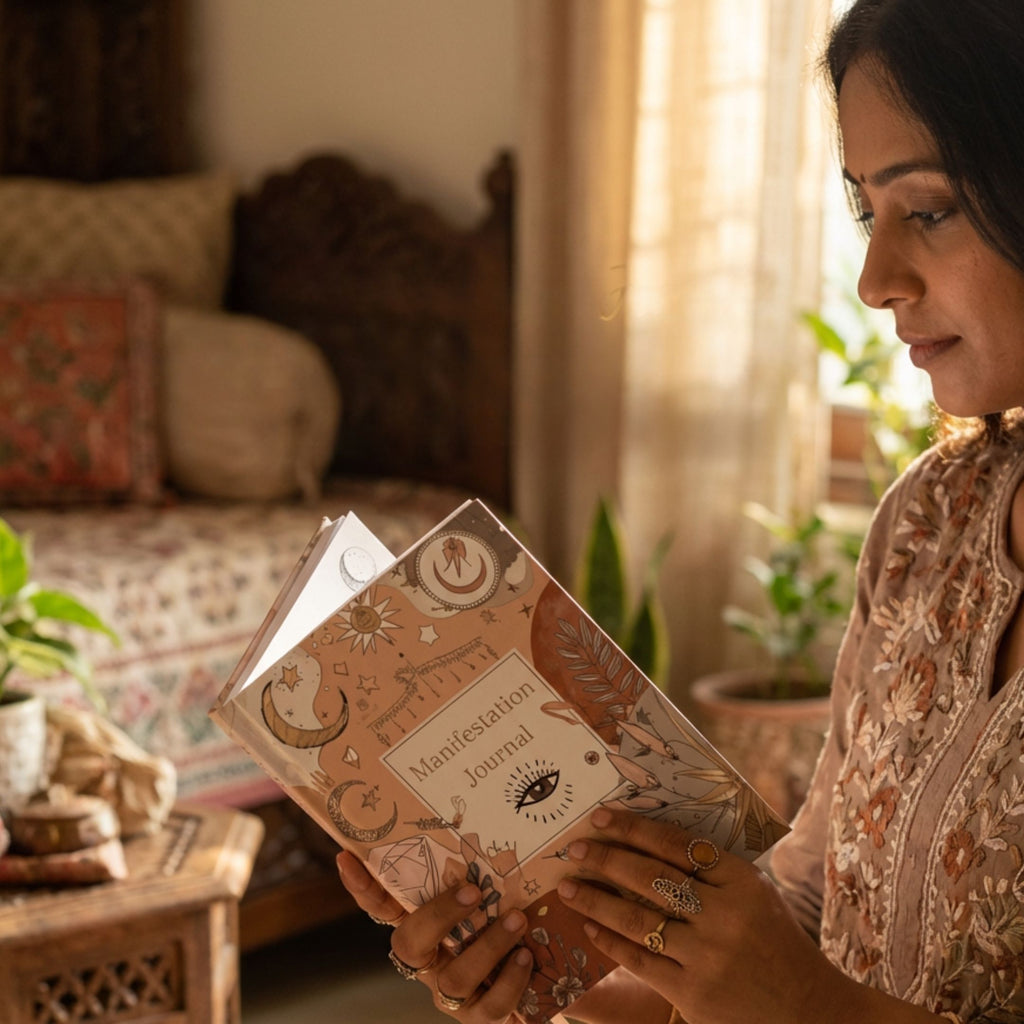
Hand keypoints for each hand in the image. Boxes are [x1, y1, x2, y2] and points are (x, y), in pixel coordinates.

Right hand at [337, 849, 533, 1021]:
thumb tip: (476, 818)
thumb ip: (476, 873)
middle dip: (438, 915)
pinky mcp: (480, 1017)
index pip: (382, 908)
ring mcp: (452, 994)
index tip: (347, 857)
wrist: (542, 988)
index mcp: (423, 929)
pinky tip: (526, 956)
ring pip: (455, 978)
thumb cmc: (506, 926)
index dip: (364, 888)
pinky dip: (510, 982)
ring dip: (488, 946)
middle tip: (473, 890)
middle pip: (410, 944)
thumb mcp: (489, 899)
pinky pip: (489, 1008)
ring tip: (517, 919)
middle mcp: (429, 962)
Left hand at [553, 807, 932, 1023]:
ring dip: (595, 900)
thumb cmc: (776, 944)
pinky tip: (589, 928)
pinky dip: (610, 942)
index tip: (601, 817)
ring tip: (567, 886)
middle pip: (651, 876)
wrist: (811, 1012)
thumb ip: (713, 871)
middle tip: (573, 847)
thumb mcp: (756, 896)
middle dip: (606, 858)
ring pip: (637, 918)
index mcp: (742, 881)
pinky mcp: (694, 994)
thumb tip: (649, 840)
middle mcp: (724, 915)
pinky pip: (640, 960)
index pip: (677, 844)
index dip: (634, 828)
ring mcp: (708, 956)